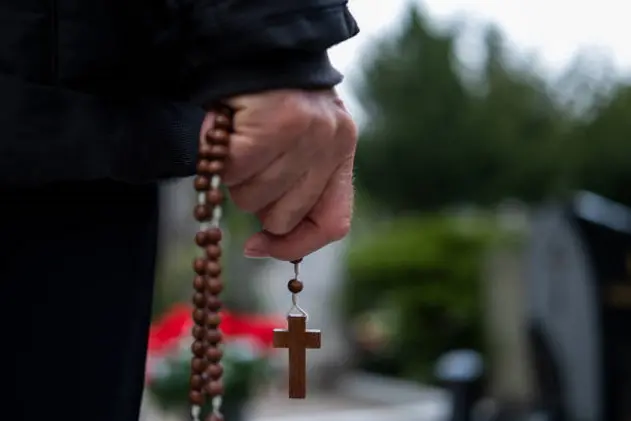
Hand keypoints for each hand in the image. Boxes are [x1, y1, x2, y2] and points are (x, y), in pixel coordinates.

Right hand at [201, 89, 356, 260]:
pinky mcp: (278, 123)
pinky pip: (234, 170)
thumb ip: (294, 188)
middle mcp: (332, 145)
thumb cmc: (274, 102)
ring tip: (240, 141)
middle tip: (249, 164)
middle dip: (255, 199)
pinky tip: (229, 132)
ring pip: (253, 197)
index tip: (258, 246)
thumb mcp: (299, 144)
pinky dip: (221, 157)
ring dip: (235, 177)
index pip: (334, 223)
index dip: (295, 246)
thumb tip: (260, 245)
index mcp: (341, 154)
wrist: (260, 45)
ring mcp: (309, 135)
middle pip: (282, 216)